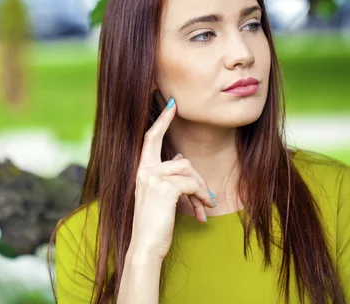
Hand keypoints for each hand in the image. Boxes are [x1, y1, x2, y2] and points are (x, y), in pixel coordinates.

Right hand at [129, 98, 215, 261]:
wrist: (145, 246)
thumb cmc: (153, 224)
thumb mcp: (159, 196)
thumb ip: (168, 175)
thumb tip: (181, 158)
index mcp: (141, 171)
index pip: (151, 138)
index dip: (162, 120)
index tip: (173, 103)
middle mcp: (144, 171)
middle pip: (182, 161)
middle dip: (198, 180)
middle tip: (208, 200)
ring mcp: (153, 178)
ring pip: (190, 172)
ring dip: (202, 192)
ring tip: (204, 209)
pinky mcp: (165, 188)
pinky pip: (192, 184)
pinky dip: (201, 197)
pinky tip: (201, 213)